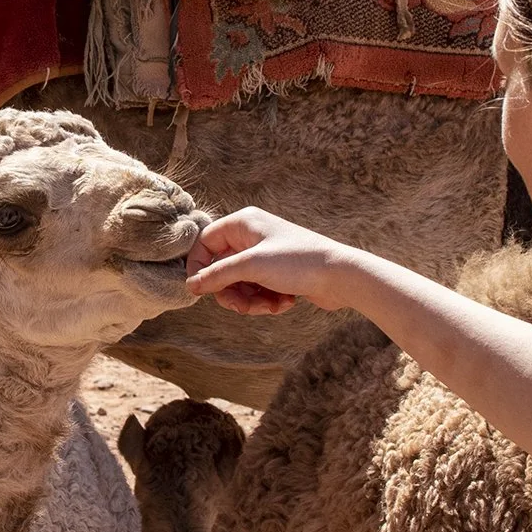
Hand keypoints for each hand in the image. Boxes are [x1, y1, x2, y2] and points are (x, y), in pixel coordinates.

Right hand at [184, 207, 355, 314]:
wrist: (341, 276)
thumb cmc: (297, 262)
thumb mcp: (252, 267)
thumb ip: (217, 275)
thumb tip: (190, 285)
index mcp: (243, 223)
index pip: (205, 243)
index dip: (200, 267)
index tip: (201, 291)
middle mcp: (252, 236)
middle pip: (222, 269)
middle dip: (232, 293)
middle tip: (244, 308)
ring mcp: (265, 255)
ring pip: (240, 284)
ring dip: (252, 301)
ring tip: (272, 306)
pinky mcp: (277, 273)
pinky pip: (257, 290)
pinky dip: (267, 301)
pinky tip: (285, 304)